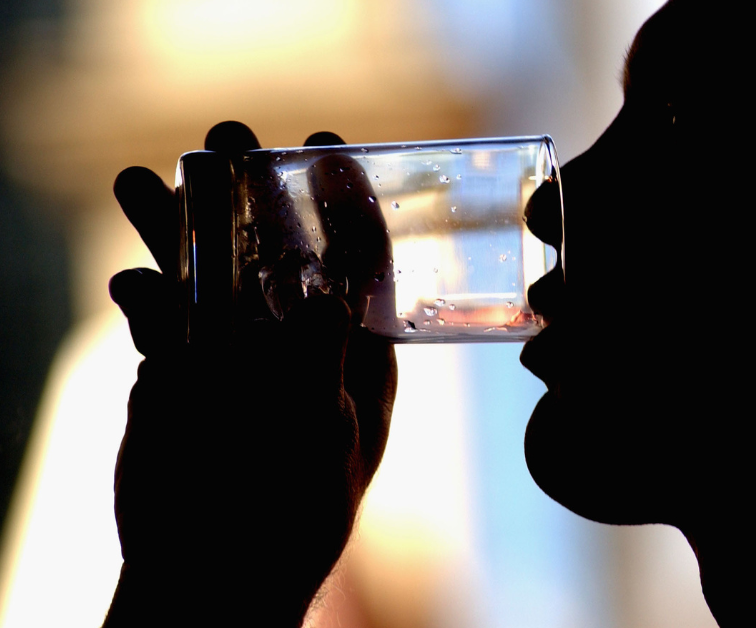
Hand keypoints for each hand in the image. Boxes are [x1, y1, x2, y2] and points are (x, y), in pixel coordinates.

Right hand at [104, 122, 396, 626]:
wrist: (218, 565)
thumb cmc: (296, 509)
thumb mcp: (326, 434)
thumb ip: (324, 360)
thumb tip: (325, 293)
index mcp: (352, 344)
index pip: (354, 258)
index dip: (340, 199)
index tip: (321, 147)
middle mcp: (293, 332)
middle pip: (272, 245)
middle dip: (249, 191)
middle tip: (229, 137)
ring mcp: (234, 346)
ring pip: (206, 269)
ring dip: (177, 224)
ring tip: (147, 180)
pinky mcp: (179, 365)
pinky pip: (159, 316)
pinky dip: (144, 296)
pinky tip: (135, 288)